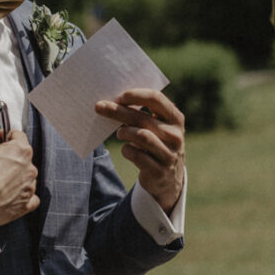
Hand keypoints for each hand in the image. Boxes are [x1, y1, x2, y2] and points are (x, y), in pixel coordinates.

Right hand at [0, 130, 39, 226]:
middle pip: (23, 158)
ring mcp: (29, 188)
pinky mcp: (26, 205)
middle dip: (10, 158)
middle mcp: (30, 169)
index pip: (19, 136)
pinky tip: (11, 195)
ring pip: (27, 177)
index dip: (7, 136)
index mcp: (20, 151)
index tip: (0, 140)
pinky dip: (23, 195)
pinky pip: (30, 198)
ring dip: (16, 177)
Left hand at [94, 87, 185, 212]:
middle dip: (118, 111)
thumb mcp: (156, 128)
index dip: (136, 95)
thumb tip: (112, 103)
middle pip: (143, 117)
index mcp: (175, 119)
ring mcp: (169, 154)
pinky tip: (126, 149)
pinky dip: (127, 150)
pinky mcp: (160, 171)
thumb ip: (142, 115)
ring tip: (119, 133)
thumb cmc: (157, 143)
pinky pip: (138, 156)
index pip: (156, 99)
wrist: (169, 179)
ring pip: (141, 136)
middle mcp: (175, 136)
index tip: (118, 96)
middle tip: (99, 107)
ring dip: (124, 132)